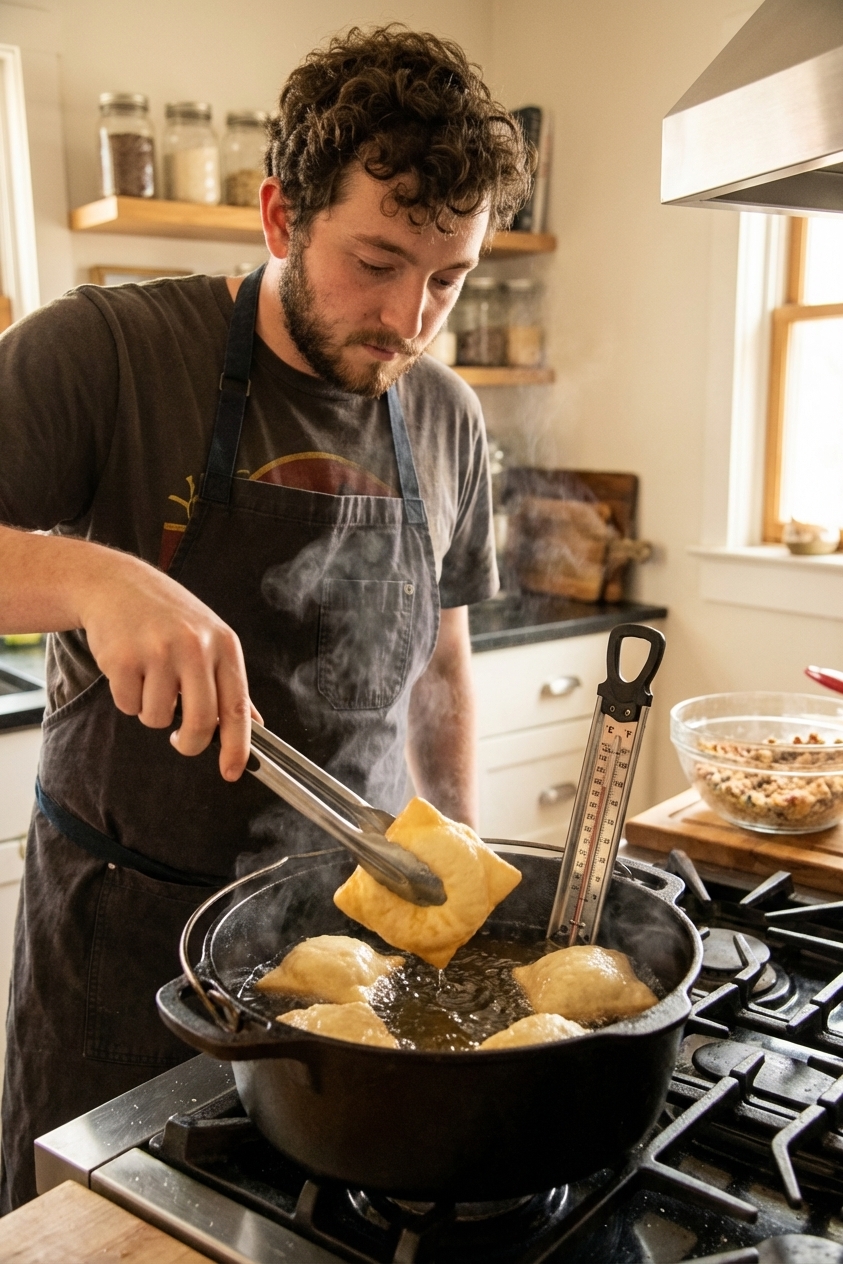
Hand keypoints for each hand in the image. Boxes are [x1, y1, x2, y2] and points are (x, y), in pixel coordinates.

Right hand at [79, 551, 258, 779]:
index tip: (233, 772)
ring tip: (149, 679)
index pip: (237, 707)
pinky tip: (129, 669)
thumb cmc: (167, 616)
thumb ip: (229, 683)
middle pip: (200, 723)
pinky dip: (127, 698)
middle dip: (190, 744)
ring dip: (152, 711)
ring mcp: (158, 652)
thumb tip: (254, 725)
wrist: (116, 584)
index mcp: (223, 645)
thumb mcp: (209, 638)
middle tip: (181, 740)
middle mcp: (195, 647)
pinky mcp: (123, 658)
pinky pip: (128, 706)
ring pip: (159, 719)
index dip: (238, 746)